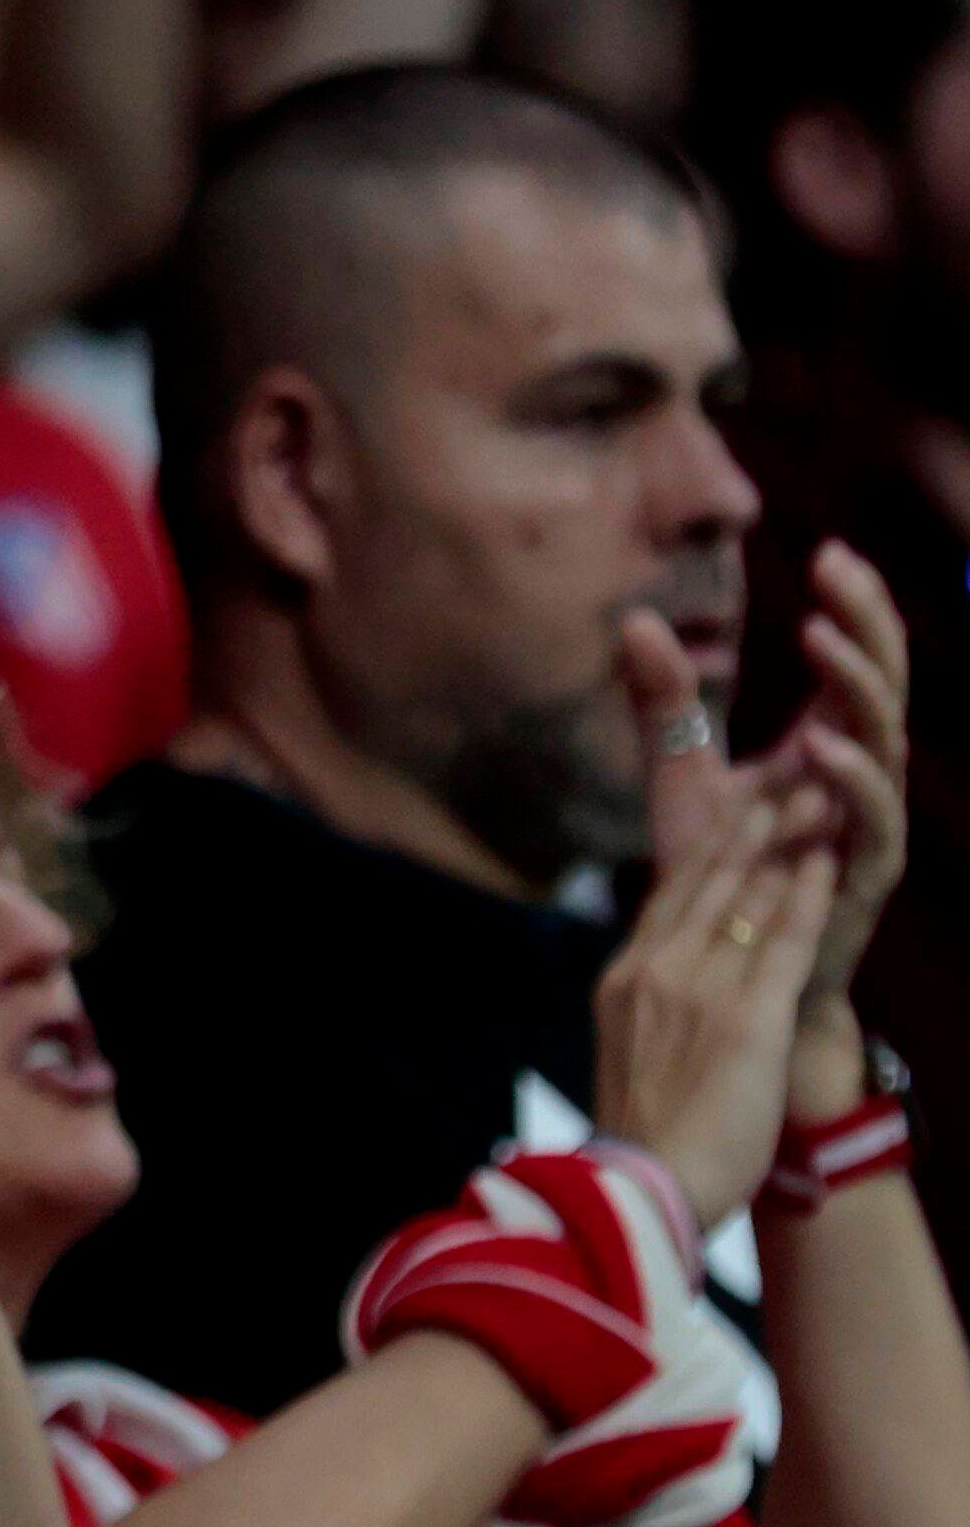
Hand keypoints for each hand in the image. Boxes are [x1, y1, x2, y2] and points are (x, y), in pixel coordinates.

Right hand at [592, 787, 833, 1225]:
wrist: (641, 1189)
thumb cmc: (643, 1139)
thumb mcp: (629, 1054)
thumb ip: (651, 1007)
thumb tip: (668, 983)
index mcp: (624, 980)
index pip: (671, 895)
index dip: (707, 844)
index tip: (733, 804)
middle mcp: (654, 971)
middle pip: (706, 880)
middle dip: (747, 822)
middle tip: (779, 771)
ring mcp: (697, 992)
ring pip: (744, 898)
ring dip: (782, 841)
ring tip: (812, 795)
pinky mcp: (745, 1021)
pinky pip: (781, 944)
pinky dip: (804, 897)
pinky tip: (825, 861)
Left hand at [615, 538, 908, 1034]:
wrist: (733, 976)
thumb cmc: (722, 875)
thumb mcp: (684, 777)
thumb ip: (665, 707)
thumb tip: (638, 620)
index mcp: (826, 745)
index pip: (854, 661)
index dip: (853, 606)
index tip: (828, 550)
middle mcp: (858, 775)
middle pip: (883, 683)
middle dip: (868, 622)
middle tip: (840, 567)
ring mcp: (867, 823)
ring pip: (888, 742)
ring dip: (861, 686)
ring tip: (823, 633)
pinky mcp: (863, 874)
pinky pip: (874, 820)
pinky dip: (853, 779)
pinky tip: (820, 744)